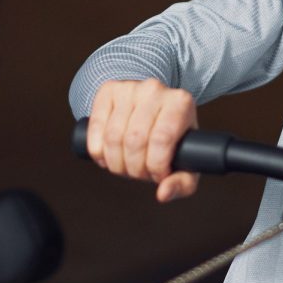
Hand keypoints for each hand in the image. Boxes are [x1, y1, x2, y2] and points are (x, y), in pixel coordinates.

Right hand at [87, 79, 199, 202]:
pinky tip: (106, 158)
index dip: (155, 167)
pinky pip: (96, 128)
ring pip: (113, 137)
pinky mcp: (108, 90)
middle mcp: (155, 89)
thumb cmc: (173, 139)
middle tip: (139, 174)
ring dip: (115, 163)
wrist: (154, 107)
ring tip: (125, 166)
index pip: (161, 140)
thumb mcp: (186, 161)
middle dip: (134, 168)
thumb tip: (162, 194)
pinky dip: (97, 151)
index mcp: (180, 102)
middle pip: (135, 140)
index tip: (158, 176)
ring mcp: (129, 88)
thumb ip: (182, 183)